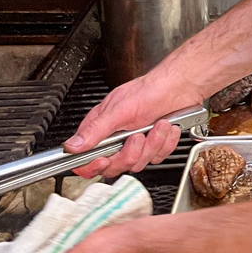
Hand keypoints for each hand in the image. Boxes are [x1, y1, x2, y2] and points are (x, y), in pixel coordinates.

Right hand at [64, 60, 196, 176]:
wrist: (179, 87)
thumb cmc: (149, 91)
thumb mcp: (118, 110)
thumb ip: (95, 130)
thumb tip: (72, 145)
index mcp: (101, 128)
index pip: (86, 159)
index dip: (93, 165)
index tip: (104, 161)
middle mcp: (117, 138)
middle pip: (115, 166)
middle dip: (131, 152)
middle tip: (138, 136)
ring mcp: (136, 143)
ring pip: (138, 163)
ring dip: (152, 143)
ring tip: (158, 124)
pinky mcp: (154, 146)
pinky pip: (157, 158)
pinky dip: (165, 143)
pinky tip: (166, 128)